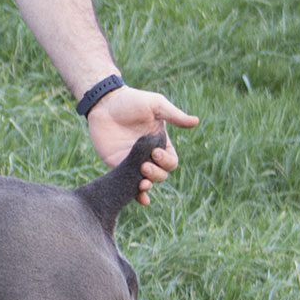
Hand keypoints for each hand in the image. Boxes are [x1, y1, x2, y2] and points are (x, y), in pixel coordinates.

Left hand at [87, 85, 199, 205]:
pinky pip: (128, 183)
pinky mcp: (117, 164)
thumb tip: (196, 122)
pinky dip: (136, 194)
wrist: (104, 102)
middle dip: (156, 174)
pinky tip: (141, 199)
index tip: (155, 152)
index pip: (171, 161)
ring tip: (142, 182)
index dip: (166, 161)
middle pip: (161, 174)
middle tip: (144, 166)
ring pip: (146, 182)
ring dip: (147, 185)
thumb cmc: (131, 101)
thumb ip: (174, 116)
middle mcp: (148, 155)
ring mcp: (132, 162)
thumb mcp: (155, 105)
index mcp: (160, 143)